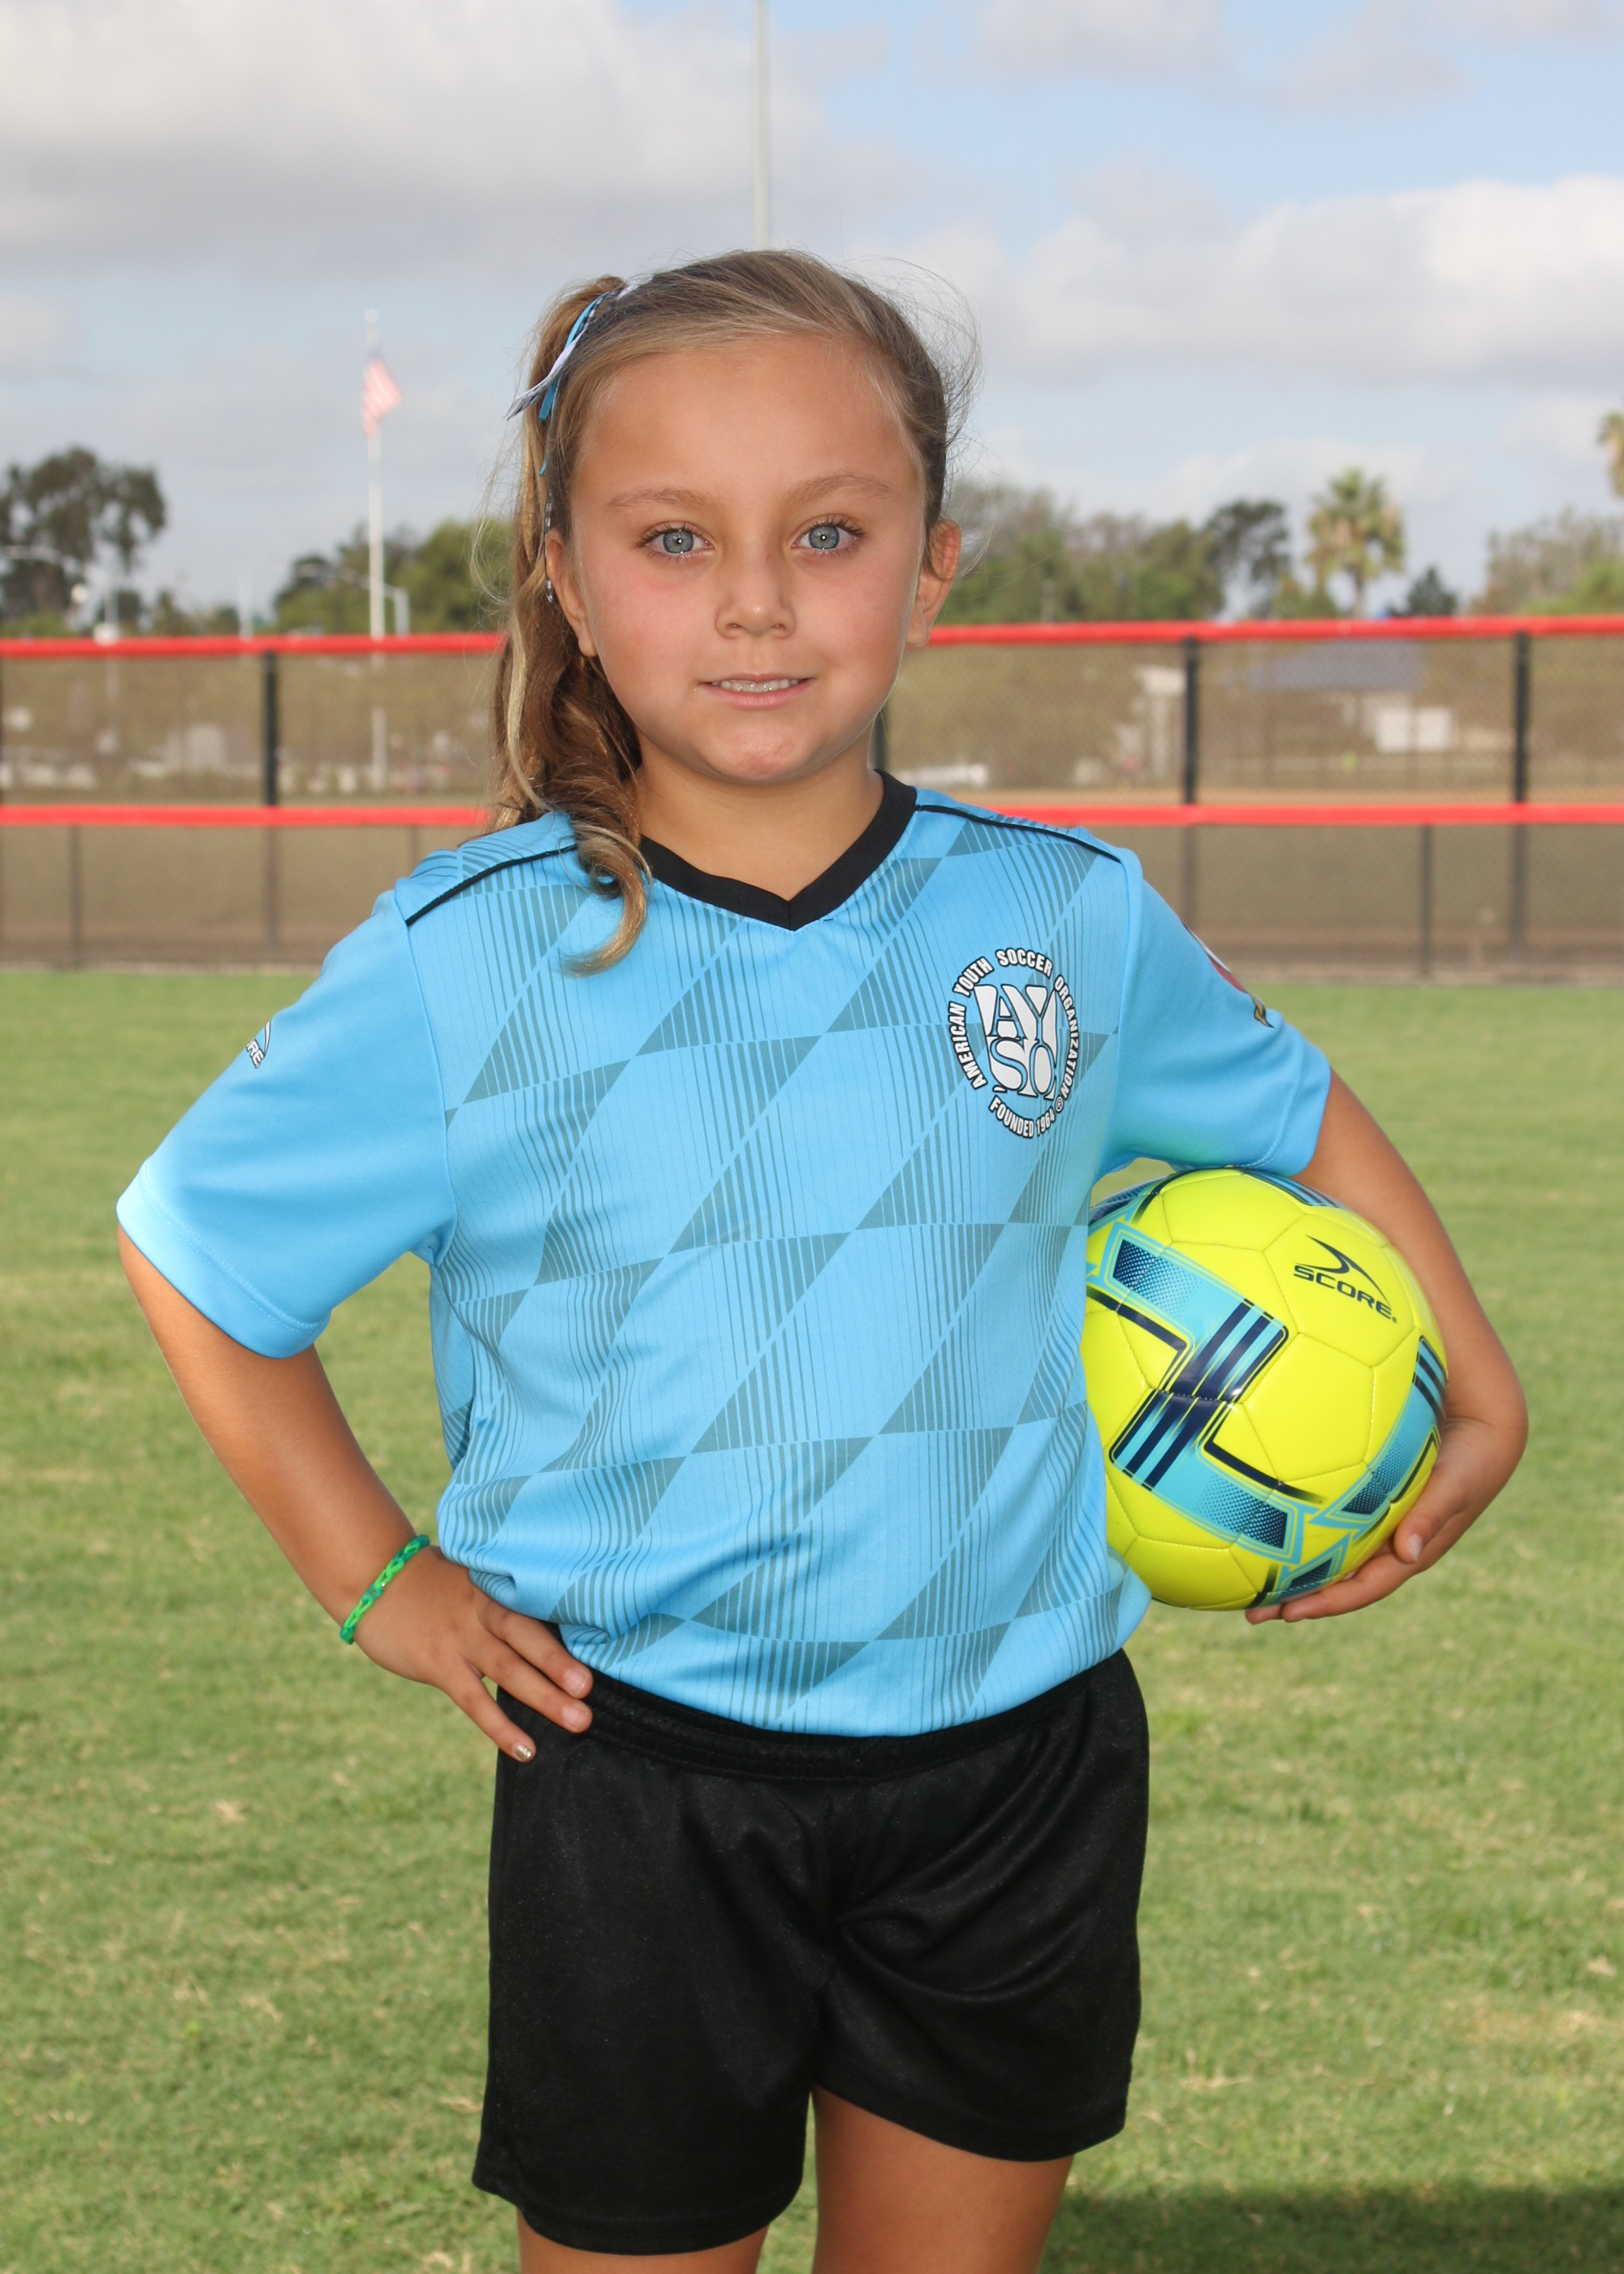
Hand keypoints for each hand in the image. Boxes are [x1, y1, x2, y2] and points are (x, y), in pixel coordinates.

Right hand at [353, 1544, 593, 1756]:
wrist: (375, 1581)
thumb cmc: (433, 1582)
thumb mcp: (475, 1576)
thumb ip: (510, 1594)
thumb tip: (561, 1614)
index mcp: (497, 1586)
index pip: (540, 1603)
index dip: (574, 1621)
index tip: (611, 1638)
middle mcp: (482, 1610)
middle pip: (528, 1636)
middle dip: (562, 1662)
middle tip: (593, 1688)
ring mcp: (460, 1638)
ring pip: (507, 1670)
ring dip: (544, 1695)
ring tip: (579, 1720)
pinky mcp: (439, 1664)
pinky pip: (474, 1700)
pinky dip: (500, 1725)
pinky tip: (526, 1749)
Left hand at [1245, 1401, 1521, 1624]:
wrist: (1484, 1425)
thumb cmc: (1472, 1458)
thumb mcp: (1455, 1485)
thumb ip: (1432, 1514)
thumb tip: (1409, 1554)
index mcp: (1409, 1551)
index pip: (1364, 1588)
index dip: (1328, 1603)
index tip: (1289, 1613)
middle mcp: (1389, 1544)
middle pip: (1338, 1580)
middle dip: (1296, 1598)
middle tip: (1251, 1612)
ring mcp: (1378, 1523)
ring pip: (1329, 1554)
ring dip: (1292, 1569)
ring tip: (1248, 1578)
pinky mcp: (1370, 1499)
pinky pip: (1330, 1521)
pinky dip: (1301, 1528)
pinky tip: (1267, 1518)